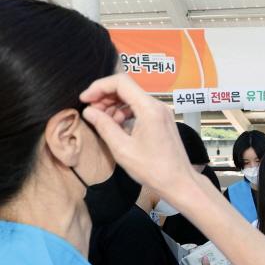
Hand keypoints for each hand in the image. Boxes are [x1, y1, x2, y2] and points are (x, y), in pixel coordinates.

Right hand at [79, 73, 193, 195]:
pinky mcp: (163, 120)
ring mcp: (162, 112)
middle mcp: (158, 105)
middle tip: (91, 112)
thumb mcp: (122, 149)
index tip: (85, 100)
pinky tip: (117, 126)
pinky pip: (141, 108)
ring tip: (103, 121)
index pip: (121, 82)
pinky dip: (126, 112)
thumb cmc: (153, 169)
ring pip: (133, 97)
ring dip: (115, 105)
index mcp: (149, 109)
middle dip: (105, 96)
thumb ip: (104, 126)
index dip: (99, 87)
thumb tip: (88, 111)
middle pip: (127, 88)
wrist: (179, 182)